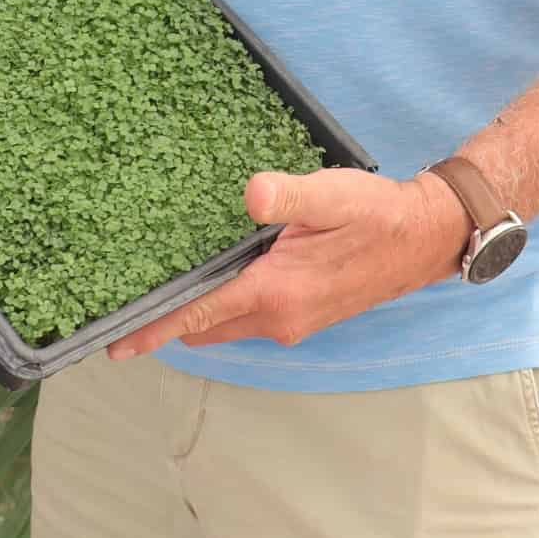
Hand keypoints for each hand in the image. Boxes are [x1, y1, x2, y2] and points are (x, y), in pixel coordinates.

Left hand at [106, 167, 467, 359]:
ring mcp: (291, 321)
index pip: (198, 314)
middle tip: (128, 297)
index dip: (153, 328)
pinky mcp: (301, 315)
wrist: (424, 239)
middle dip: (166, 321)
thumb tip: (250, 194)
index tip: (115, 344)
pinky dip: (223, 306)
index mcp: (276, 292)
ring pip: (225, 324)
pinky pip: (247, 318)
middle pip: (203, 327)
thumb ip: (287, 196)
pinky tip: (216, 274)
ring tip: (164, 283)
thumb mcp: (332, 195)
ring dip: (196, 313)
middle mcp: (278, 318)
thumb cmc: (378, 215)